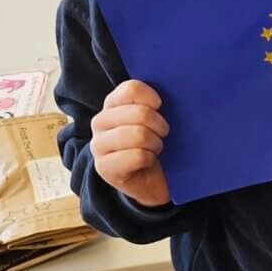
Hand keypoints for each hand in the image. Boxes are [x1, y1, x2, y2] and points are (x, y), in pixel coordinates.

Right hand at [91, 79, 170, 208]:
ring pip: (138, 134)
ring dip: (155, 144)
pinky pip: (137, 155)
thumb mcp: (157, 120)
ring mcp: (98, 145)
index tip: (161, 109)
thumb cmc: (157, 145)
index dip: (153, 99)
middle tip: (162, 135)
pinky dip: (150, 159)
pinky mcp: (104, 167)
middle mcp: (100, 122)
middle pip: (139, 113)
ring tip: (154, 149)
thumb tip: (172, 92)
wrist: (153, 181)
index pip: (131, 89)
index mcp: (112, 104)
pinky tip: (147, 162)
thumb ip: (155, 103)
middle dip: (160, 126)